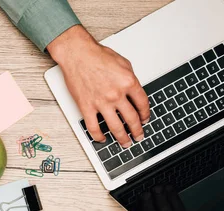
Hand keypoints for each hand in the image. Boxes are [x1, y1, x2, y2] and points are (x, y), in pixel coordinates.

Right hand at [47, 25, 149, 148]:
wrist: (77, 54)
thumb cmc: (97, 55)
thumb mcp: (123, 63)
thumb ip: (130, 79)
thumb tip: (133, 92)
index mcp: (128, 82)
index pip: (143, 104)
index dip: (146, 114)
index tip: (145, 120)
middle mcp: (116, 94)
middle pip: (132, 119)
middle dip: (137, 131)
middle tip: (139, 136)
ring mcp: (101, 102)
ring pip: (116, 127)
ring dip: (122, 138)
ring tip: (125, 143)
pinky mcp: (87, 107)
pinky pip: (94, 127)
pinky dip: (99, 136)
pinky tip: (102, 138)